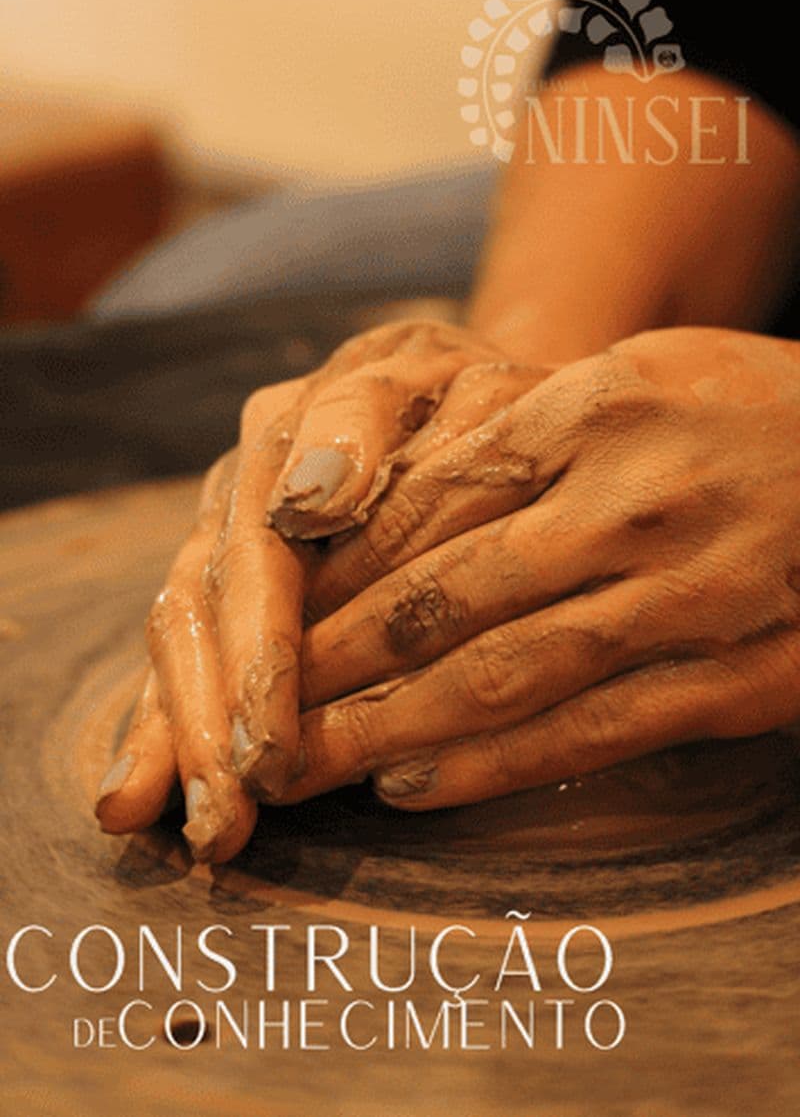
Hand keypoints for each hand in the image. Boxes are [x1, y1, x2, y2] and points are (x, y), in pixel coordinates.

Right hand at [94, 318, 541, 859]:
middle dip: (216, 716)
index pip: (260, 547)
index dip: (261, 648)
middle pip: (209, 603)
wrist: (464, 389)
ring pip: (188, 634)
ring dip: (187, 736)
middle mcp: (242, 482)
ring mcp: (230, 529)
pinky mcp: (232, 574)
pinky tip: (140, 799)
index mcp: (290, 429)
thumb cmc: (469, 395)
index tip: (271, 743)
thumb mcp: (440, 378)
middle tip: (234, 811)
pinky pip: (188, 648)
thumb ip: (369, 421)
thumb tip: (313, 499)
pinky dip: (165, 724)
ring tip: (205, 827)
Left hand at [281, 327, 799, 809]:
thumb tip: (390, 496)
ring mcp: (685, 601)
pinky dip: (492, 768)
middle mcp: (631, 507)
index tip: (271, 618)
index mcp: (596, 412)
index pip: (428, 503)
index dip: (338, 574)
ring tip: (303, 765)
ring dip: (386, 731)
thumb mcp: (635, 375)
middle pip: (443, 600)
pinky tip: (411, 787)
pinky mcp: (734, 682)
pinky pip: (591, 734)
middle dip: (333, 666)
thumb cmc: (741, 408)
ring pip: (501, 679)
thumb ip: (520, 427)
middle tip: (253, 713)